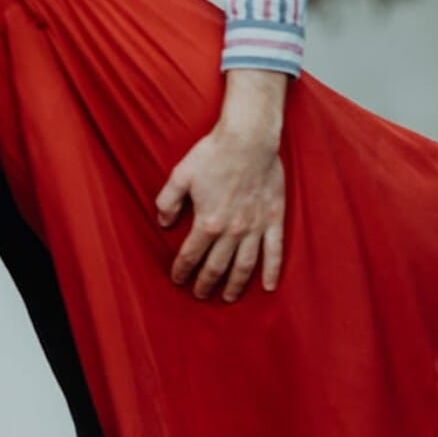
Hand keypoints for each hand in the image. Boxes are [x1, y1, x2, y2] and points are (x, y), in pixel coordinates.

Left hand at [154, 71, 289, 300]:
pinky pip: (274, 252)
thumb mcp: (180, 175)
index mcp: (207, 222)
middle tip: (199, 295)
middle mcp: (232, 231)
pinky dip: (272, 272)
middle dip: (206, 284)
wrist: (249, 139)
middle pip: (216, 267)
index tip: (177, 279)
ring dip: (235, 286)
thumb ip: (167, 201)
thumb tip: (163, 223)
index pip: (191, 255)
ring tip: (227, 298)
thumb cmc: (212, 154)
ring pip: (245, 266)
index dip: (182, 270)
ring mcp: (255, 227)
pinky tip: (269, 287)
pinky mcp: (274, 220)